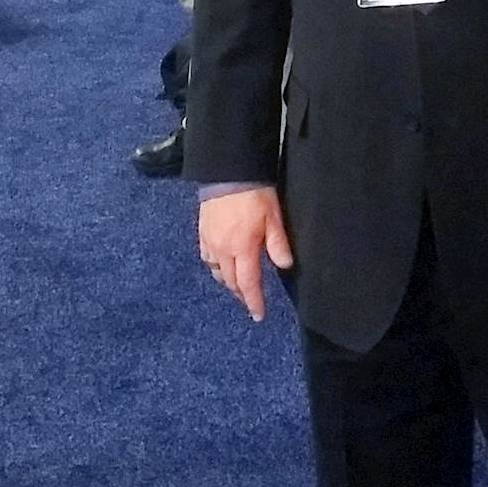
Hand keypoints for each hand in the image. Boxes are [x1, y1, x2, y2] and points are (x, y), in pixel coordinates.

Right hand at [197, 187, 293, 322]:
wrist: (227, 172)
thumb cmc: (255, 193)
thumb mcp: (274, 217)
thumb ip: (278, 244)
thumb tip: (285, 266)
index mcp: (242, 249)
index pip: (248, 283)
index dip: (253, 301)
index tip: (258, 314)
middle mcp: (223, 249)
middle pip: (230, 281)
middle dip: (240, 293)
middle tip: (250, 300)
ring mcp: (210, 241)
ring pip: (216, 271)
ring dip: (227, 282)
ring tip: (237, 285)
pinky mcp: (202, 231)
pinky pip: (206, 257)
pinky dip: (215, 266)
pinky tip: (220, 264)